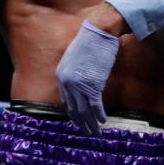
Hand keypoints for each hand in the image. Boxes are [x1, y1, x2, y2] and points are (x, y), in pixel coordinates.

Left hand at [56, 19, 119, 134]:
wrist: (99, 32)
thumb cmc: (90, 41)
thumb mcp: (74, 57)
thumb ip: (74, 71)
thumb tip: (80, 81)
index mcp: (61, 75)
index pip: (65, 100)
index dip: (72, 112)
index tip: (78, 119)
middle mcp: (67, 82)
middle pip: (73, 108)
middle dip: (81, 122)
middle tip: (86, 131)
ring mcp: (80, 85)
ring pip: (84, 110)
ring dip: (90, 123)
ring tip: (95, 132)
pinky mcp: (93, 85)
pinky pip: (95, 106)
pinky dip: (99, 115)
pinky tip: (102, 121)